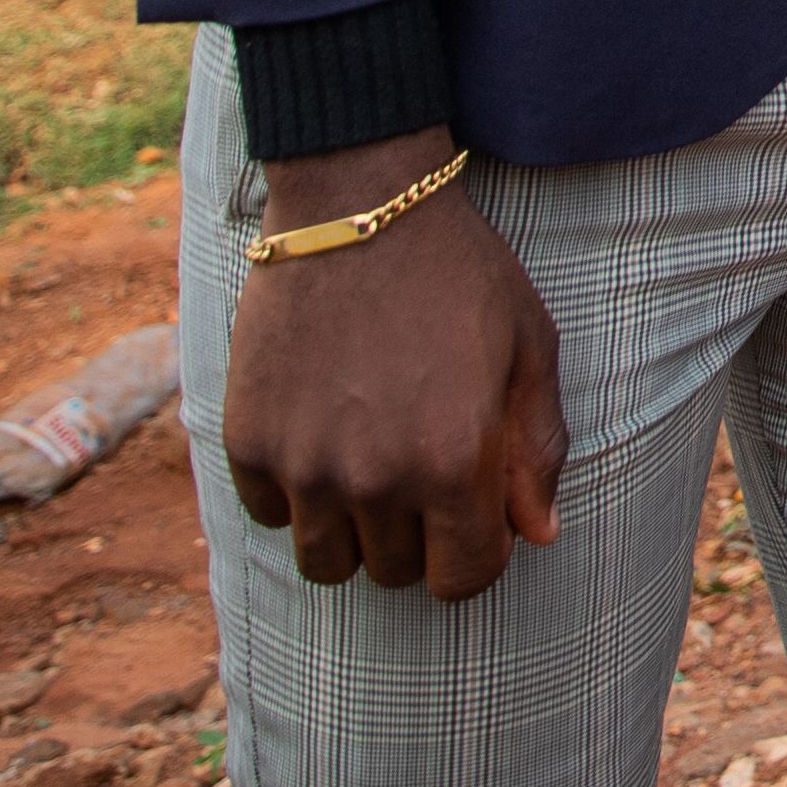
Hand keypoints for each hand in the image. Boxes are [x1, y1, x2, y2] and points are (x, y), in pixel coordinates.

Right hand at [219, 132, 564, 597]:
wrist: (357, 207)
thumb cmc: (459, 273)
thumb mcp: (529, 347)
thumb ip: (538, 449)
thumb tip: (538, 534)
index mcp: (453, 462)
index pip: (463, 580)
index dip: (475, 555)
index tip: (473, 515)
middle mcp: (373, 479)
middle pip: (395, 573)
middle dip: (419, 537)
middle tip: (422, 468)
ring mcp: (303, 465)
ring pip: (327, 563)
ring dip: (353, 530)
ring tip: (370, 462)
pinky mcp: (247, 442)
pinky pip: (269, 514)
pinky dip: (294, 493)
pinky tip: (320, 434)